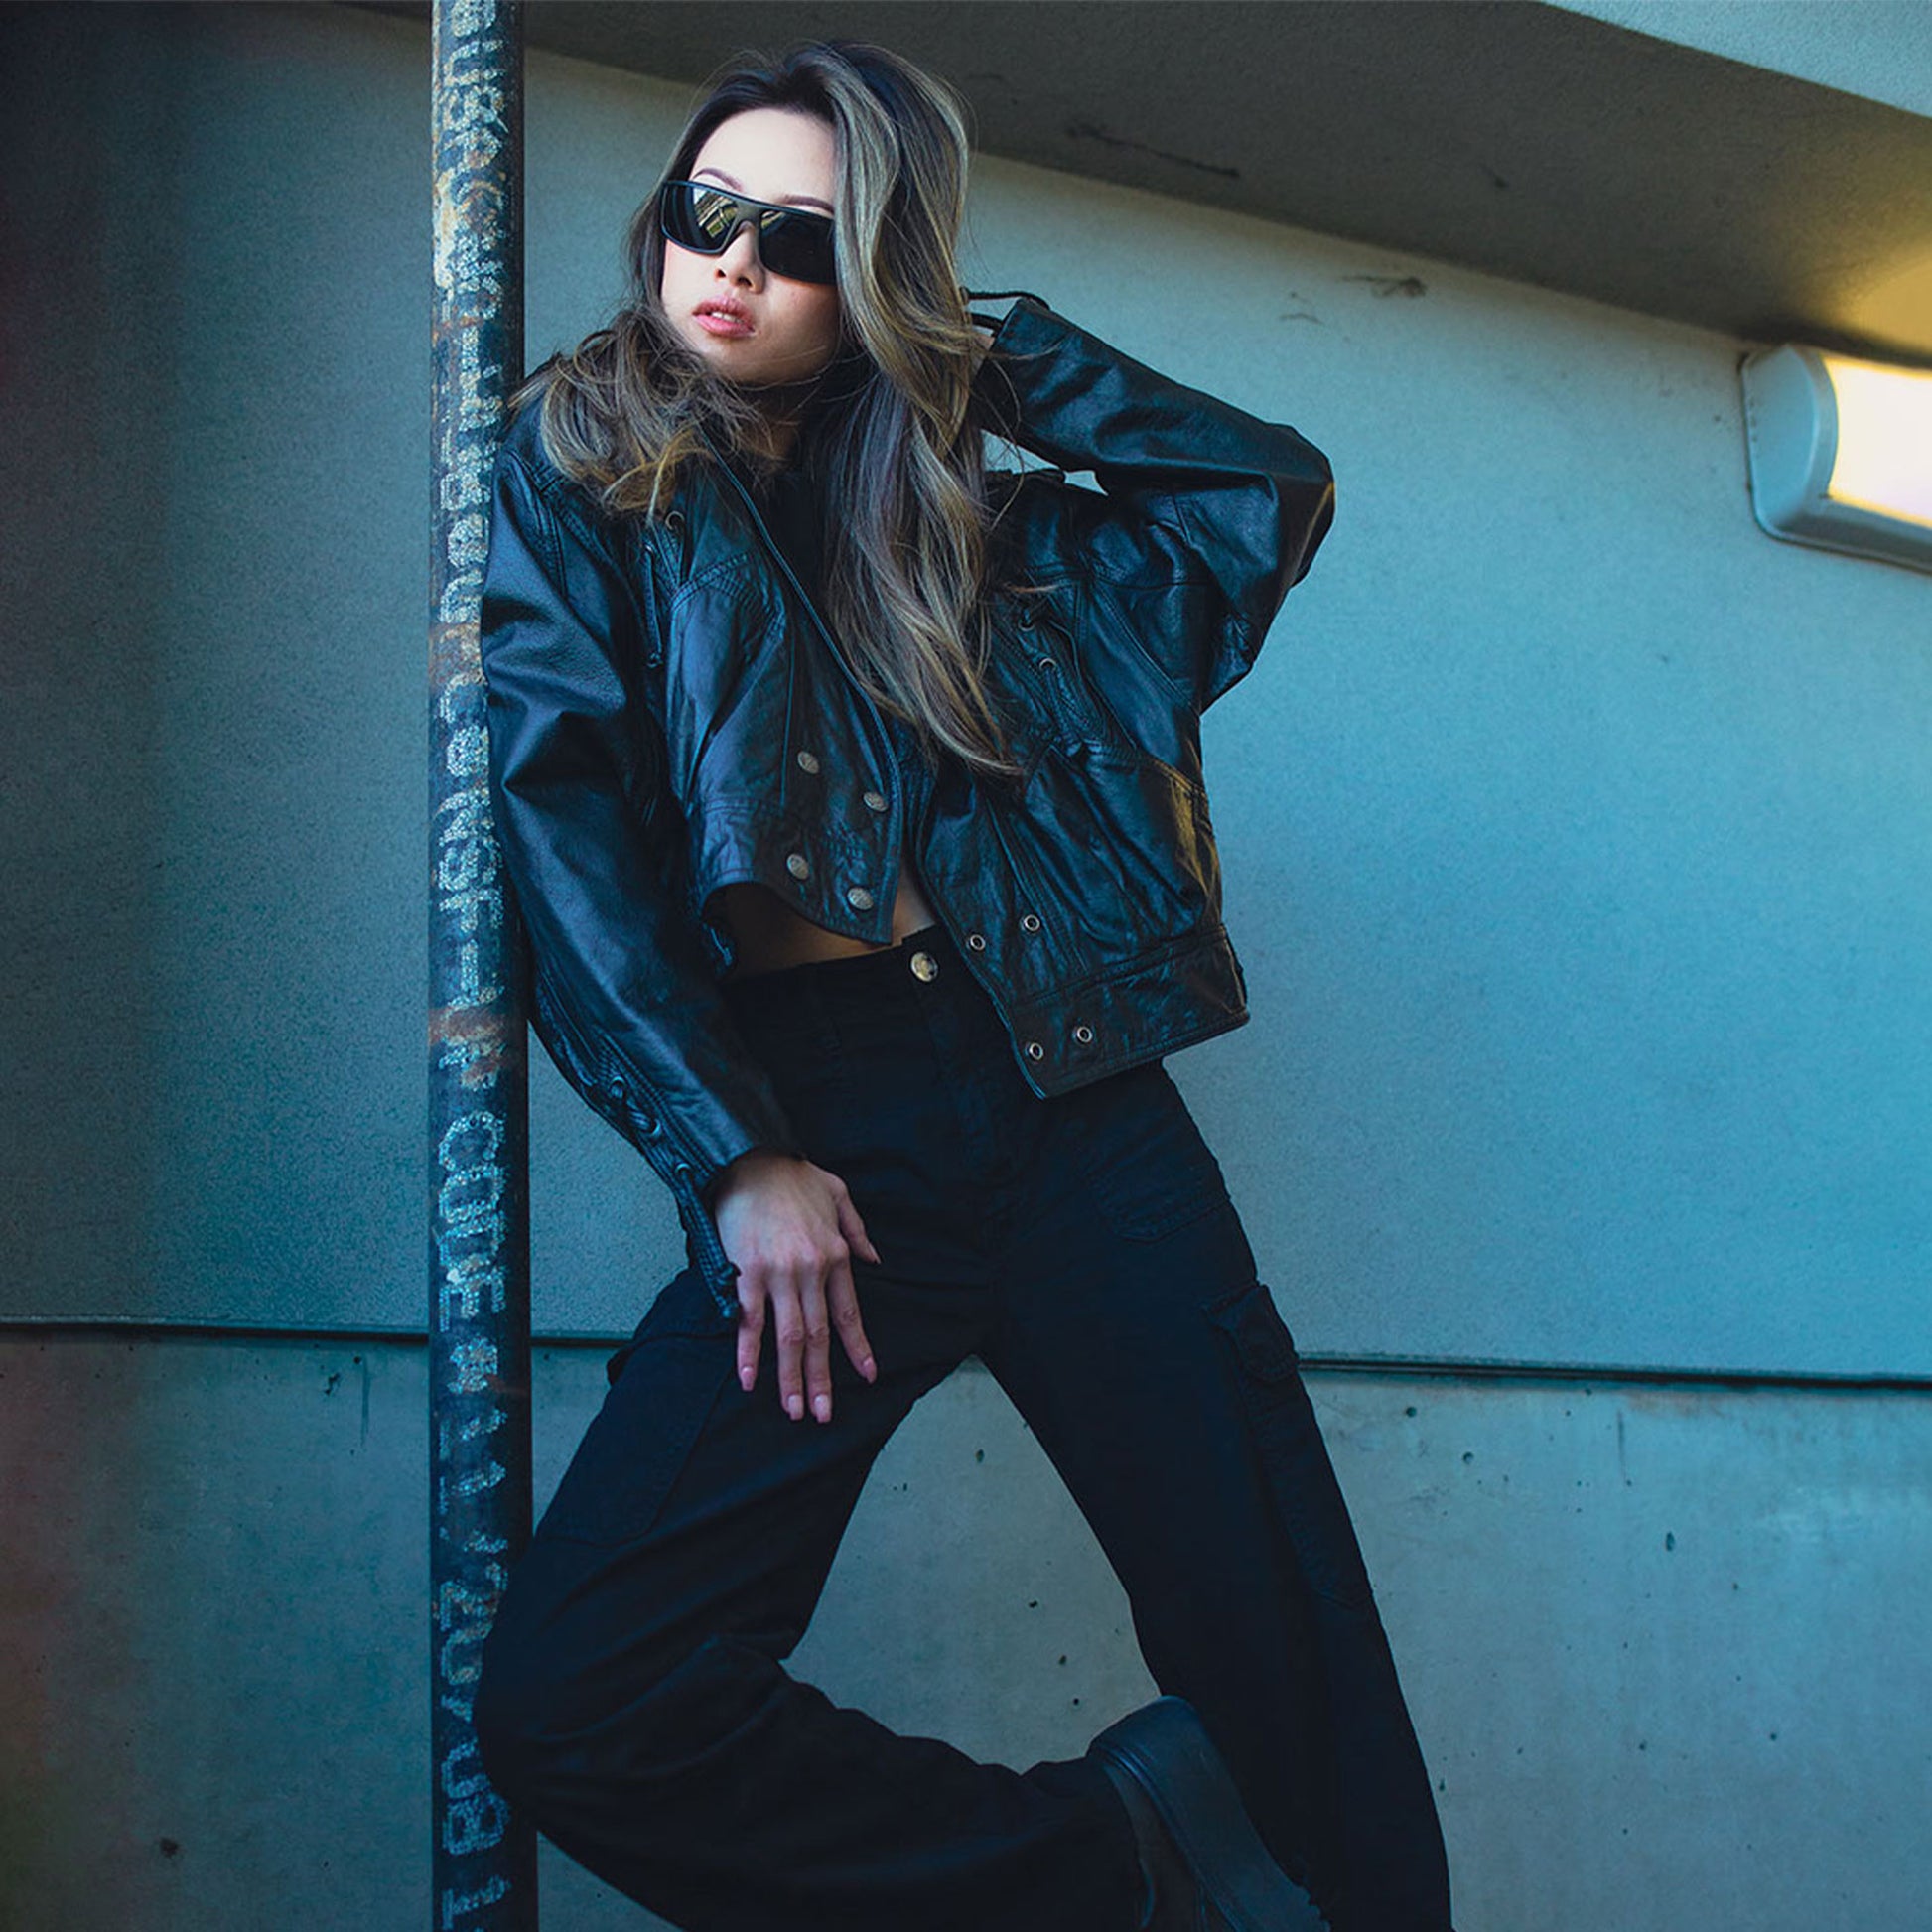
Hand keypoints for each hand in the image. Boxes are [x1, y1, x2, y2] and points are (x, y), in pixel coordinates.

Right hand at [711, 1149, 880, 1422]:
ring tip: (792, 1410)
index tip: (868, 1376)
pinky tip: (748, 1379)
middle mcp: (811, 1270)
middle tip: (821, 1414)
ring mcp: (779, 1275)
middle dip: (822, 1379)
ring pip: (789, 1337)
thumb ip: (857, 1230)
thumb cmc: (792, 1173)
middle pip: (819, 1336)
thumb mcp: (839, 1194)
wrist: (750, 1157)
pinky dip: (748, 1354)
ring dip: (790, 1377)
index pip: (848, 1314)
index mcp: (836, 1255)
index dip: (858, 1348)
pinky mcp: (746, 1273)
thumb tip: (874, 1260)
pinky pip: (749, 1322)